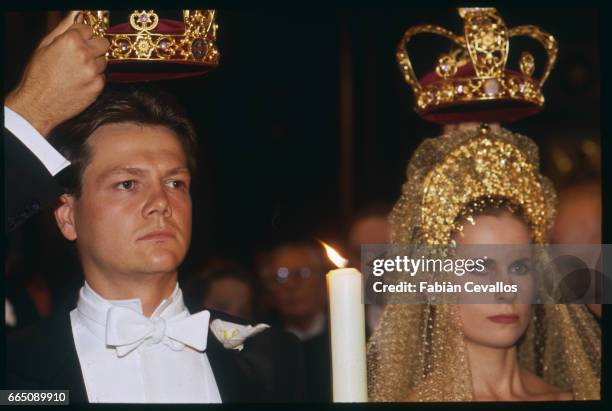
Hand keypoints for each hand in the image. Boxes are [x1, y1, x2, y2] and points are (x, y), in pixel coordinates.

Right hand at [5, 11, 109, 136]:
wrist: (39, 104)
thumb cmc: (38, 76)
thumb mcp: (45, 46)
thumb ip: (63, 28)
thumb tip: (75, 15)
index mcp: (71, 41)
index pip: (88, 29)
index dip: (82, 35)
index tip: (78, 41)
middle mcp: (85, 54)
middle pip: (102, 43)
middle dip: (94, 47)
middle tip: (82, 55)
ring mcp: (93, 71)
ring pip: (104, 60)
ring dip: (95, 63)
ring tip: (78, 71)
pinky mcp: (98, 86)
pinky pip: (103, 76)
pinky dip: (95, 78)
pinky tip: (80, 81)